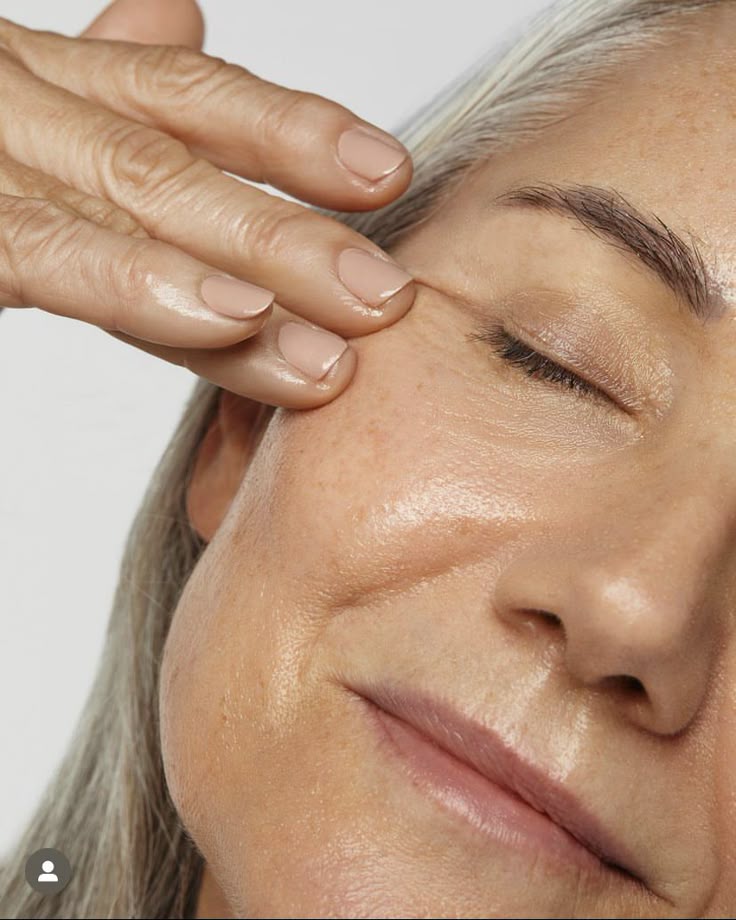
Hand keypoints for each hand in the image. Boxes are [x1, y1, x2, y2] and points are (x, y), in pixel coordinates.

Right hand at [0, 0, 415, 407]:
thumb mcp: (26, 108)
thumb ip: (108, 79)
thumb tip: (177, 13)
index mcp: (55, 83)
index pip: (189, 97)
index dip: (292, 134)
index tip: (388, 176)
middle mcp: (27, 107)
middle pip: (181, 160)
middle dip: (291, 235)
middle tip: (385, 296)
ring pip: (139, 201)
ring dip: (252, 266)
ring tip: (331, 344)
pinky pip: (48, 257)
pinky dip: (139, 286)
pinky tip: (229, 318)